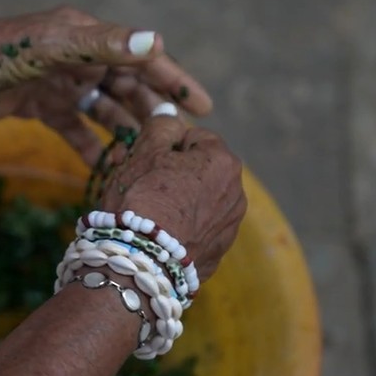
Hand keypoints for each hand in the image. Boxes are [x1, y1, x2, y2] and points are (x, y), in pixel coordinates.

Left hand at [0, 7, 211, 162]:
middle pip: (128, 85)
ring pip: (104, 110)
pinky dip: (89, 147)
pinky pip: (74, 130)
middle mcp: (78, 57)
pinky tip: (105, 170)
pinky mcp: (40, 107)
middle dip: (153, 110)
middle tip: (176, 141)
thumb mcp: (52, 46)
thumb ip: (101, 45)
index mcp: (87, 36)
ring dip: (124, 131)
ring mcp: (60, 83)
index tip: (203, 106)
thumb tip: (154, 40)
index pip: (142, 56)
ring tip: (146, 159)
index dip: (174, 80)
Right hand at [99, 112, 245, 280]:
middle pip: (197, 171)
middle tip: (138, 187)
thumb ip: (160, 126)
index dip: (162, 146)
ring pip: (198, 202)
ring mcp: (229, 228)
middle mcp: (237, 193)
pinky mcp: (217, 256)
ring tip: (146, 216)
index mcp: (223, 161)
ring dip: (177, 202)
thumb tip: (169, 113)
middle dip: (170, 174)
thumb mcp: (144, 152)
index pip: (193, 137)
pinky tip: (156, 238)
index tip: (141, 162)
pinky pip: (196, 232)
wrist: (141, 263)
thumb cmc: (141, 200)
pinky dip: (180, 230)